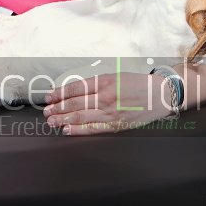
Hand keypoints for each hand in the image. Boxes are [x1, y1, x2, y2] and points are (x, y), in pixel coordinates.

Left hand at [43, 71, 171, 135]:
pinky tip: (67, 129)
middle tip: (46, 111)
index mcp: (105, 81)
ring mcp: (111, 112)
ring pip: (81, 116)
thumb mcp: (116, 76)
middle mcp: (106, 96)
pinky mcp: (116, 124)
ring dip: (64, 119)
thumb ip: (97, 83)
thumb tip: (75, 91)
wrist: (159, 94)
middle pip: (75, 102)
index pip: (76, 88)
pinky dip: (78, 129)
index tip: (49, 96)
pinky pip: (93, 128)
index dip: (60, 93)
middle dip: (58, 107)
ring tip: (52, 121)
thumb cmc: (138, 84)